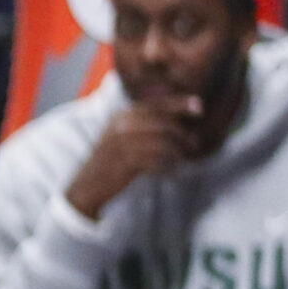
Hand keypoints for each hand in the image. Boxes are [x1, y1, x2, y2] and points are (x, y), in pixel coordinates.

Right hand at [65, 94, 203, 220]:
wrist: (88, 185)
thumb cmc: (112, 160)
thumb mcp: (122, 136)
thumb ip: (144, 124)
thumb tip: (179, 119)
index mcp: (121, 116)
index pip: (155, 104)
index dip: (178, 103)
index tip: (199, 107)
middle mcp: (120, 127)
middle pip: (161, 123)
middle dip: (182, 132)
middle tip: (194, 143)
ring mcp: (121, 144)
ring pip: (161, 143)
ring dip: (177, 152)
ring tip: (184, 159)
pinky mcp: (125, 163)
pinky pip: (155, 162)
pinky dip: (167, 167)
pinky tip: (172, 172)